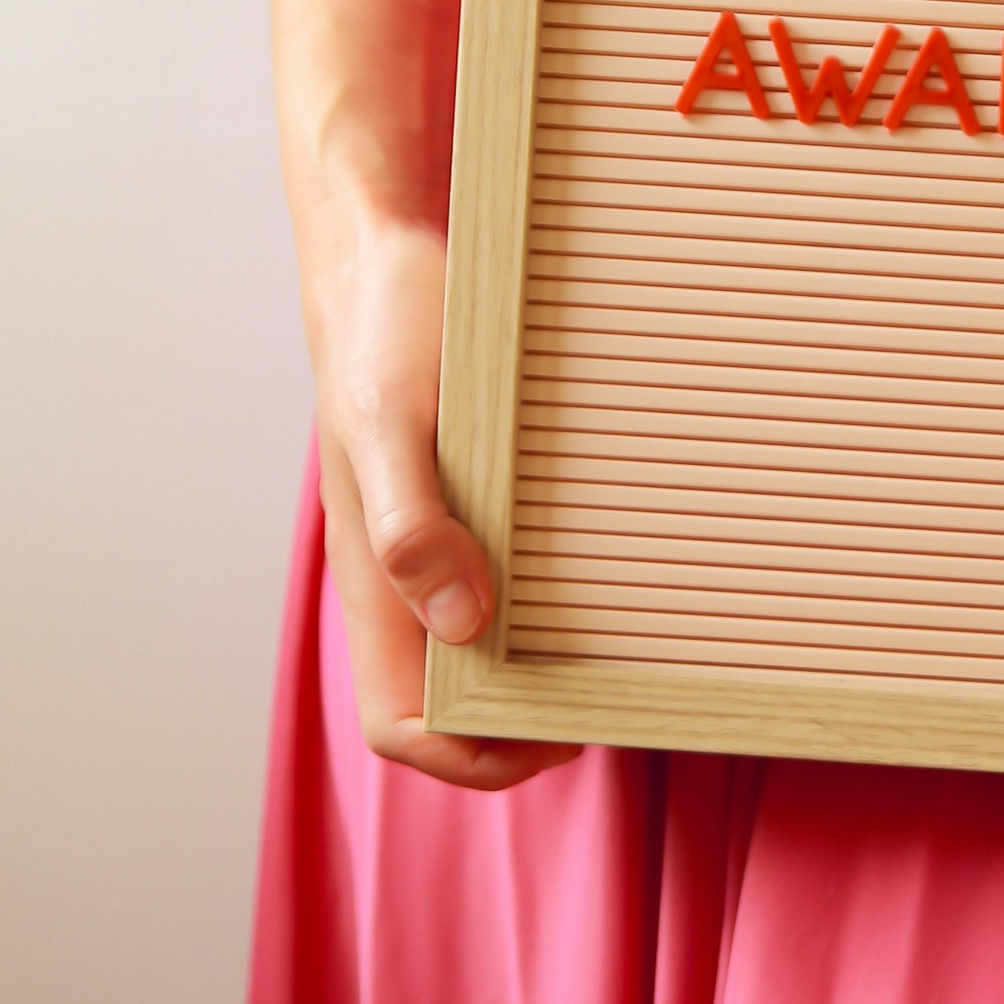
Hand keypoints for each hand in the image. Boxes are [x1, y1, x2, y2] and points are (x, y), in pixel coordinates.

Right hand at [300, 188, 579, 792]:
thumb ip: (410, 525)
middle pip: (453, 705)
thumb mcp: (391, 422)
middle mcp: (403, 581)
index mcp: (370, 584)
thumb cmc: (383, 330)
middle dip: (528, 724)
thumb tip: (461, 626)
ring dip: (547, 667)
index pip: (400, 725)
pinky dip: (557, 600)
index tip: (558, 733)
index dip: (473, 756)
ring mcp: (438, 545)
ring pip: (485, 650)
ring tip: (633, 650)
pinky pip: (510, 580)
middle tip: (621, 696)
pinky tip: (616, 571)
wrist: (387, 247)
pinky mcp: (474, 505)